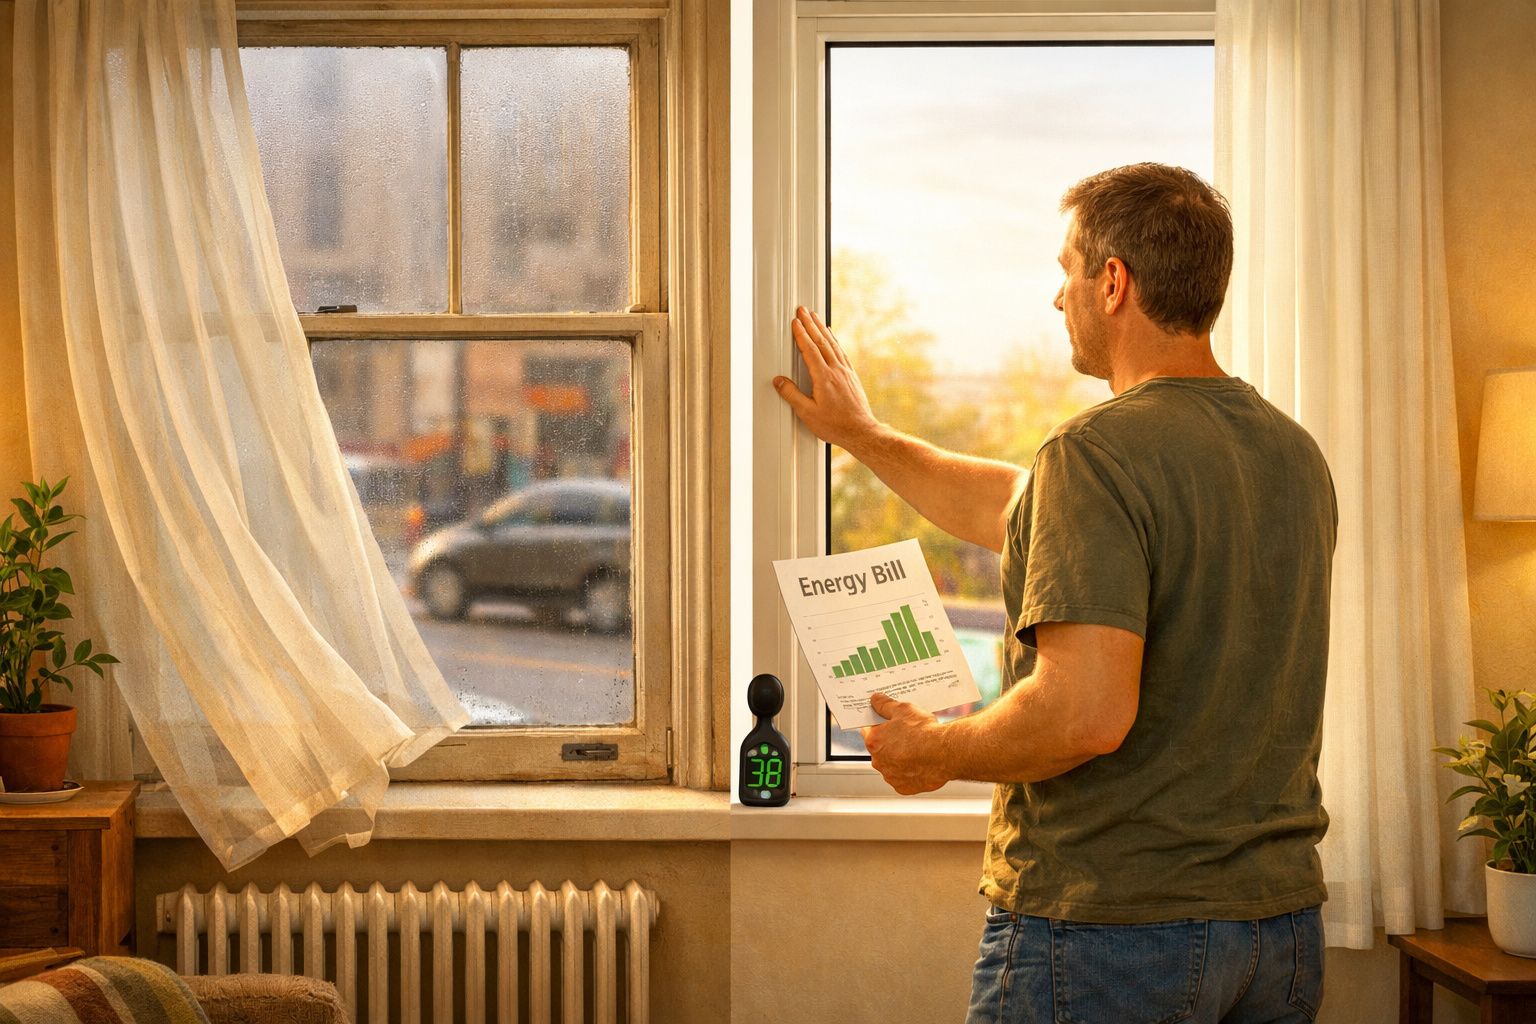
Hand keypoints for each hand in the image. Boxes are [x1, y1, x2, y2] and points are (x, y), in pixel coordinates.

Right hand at [772, 306, 881, 450]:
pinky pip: (841, 352)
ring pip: (832, 344)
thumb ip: (792, 395)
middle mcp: (836, 371)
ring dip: (822, 328)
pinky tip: (832, 337)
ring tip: (815, 317)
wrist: (861, 432)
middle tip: (803, 310)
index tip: (795, 322)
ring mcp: (846, 372)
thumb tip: (779, 381)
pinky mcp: (852, 376)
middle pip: (822, 341)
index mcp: (824, 378)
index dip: (801, 334)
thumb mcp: (807, 413)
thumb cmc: (835, 425)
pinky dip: (834, 340)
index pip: (810, 350)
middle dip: (811, 324)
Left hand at [861, 692, 949, 794]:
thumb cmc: (924, 732)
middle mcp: (878, 761)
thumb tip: (876, 700)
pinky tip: (921, 762)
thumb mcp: (903, 709)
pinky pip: (903, 778)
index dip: (878, 725)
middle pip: (880, 749)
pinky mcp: (903, 788)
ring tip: (917, 749)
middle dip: (890, 742)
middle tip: (907, 735)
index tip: (887, 723)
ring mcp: (890, 776)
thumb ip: (885, 705)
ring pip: (891, 765)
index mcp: (873, 741)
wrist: (945, 753)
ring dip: (899, 759)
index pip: (868, 731)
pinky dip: (909, 772)